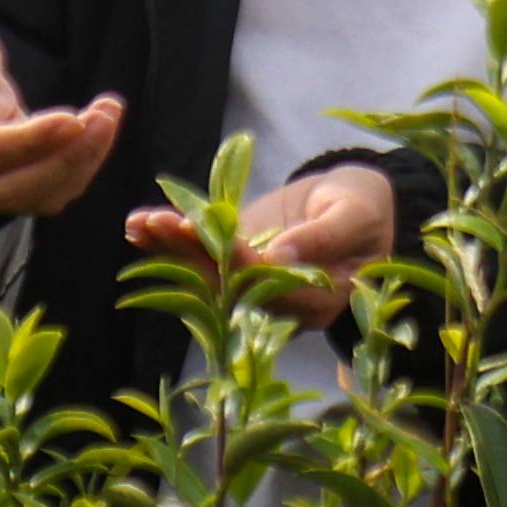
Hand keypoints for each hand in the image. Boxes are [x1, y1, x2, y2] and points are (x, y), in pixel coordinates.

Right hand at [0, 18, 122, 215]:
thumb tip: (2, 112)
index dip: (29, 140)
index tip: (74, 119)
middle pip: (9, 187)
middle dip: (67, 157)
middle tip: (106, 114)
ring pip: (33, 197)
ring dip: (80, 163)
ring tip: (108, 114)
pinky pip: (44, 194)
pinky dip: (77, 168)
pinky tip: (96, 131)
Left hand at [124, 163, 396, 329]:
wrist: (356, 202)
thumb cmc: (366, 208)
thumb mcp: (356, 215)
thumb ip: (324, 237)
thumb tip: (281, 256)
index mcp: (318, 300)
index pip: (270, 284)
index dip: (234, 260)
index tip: (203, 231)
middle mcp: (280, 304)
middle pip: (227, 285)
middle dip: (188, 254)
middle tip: (158, 224)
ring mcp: (255, 287)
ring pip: (206, 274)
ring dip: (171, 249)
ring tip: (141, 222)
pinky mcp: (237, 267)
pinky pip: (202, 258)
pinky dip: (171, 243)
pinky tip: (140, 227)